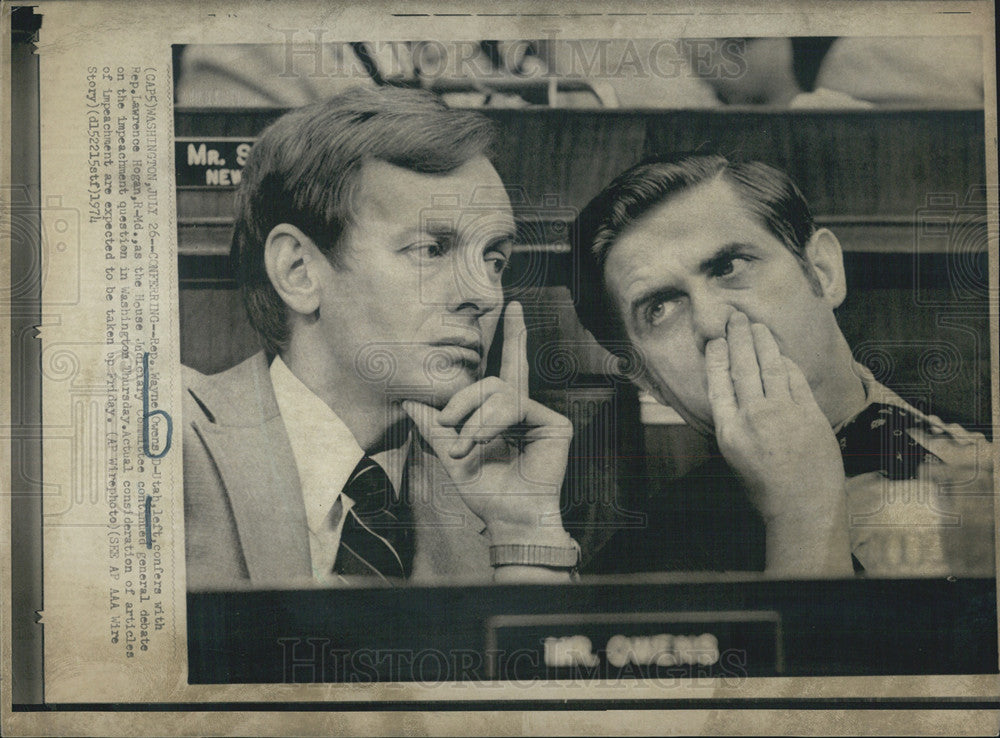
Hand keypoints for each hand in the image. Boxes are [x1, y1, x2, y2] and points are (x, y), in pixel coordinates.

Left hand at [402, 302, 573, 549]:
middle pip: (493, 380)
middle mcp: (526, 410)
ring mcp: (542, 416)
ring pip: (499, 392)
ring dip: (474, 419)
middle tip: (449, 427)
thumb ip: (434, 425)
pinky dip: (491, 424)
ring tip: (463, 446)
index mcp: (505, 414)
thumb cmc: (485, 492)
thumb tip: (409, 400)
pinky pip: (514, 406)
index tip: (513, 304)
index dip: (513, 336)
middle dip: (464, 401)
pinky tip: (483, 443)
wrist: (508, 519)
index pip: (505, 370)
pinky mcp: (555, 424)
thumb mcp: (451, 454)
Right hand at [705, 312, 851, 575]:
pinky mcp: (808, 413)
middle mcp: (752, 417)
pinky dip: (785, 361)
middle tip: (735, 317)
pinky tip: (779, 353)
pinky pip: (794, 378)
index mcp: (728, 430)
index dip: (716, 355)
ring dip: (761, 340)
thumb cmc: (765, 487)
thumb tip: (735, 390)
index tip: (715, 339)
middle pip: (742, 365)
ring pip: (768, 365)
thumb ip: (734, 422)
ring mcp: (782, 413)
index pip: (717, 381)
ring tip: (755, 324)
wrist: (803, 507)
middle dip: (738, 337)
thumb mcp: (736, 455)